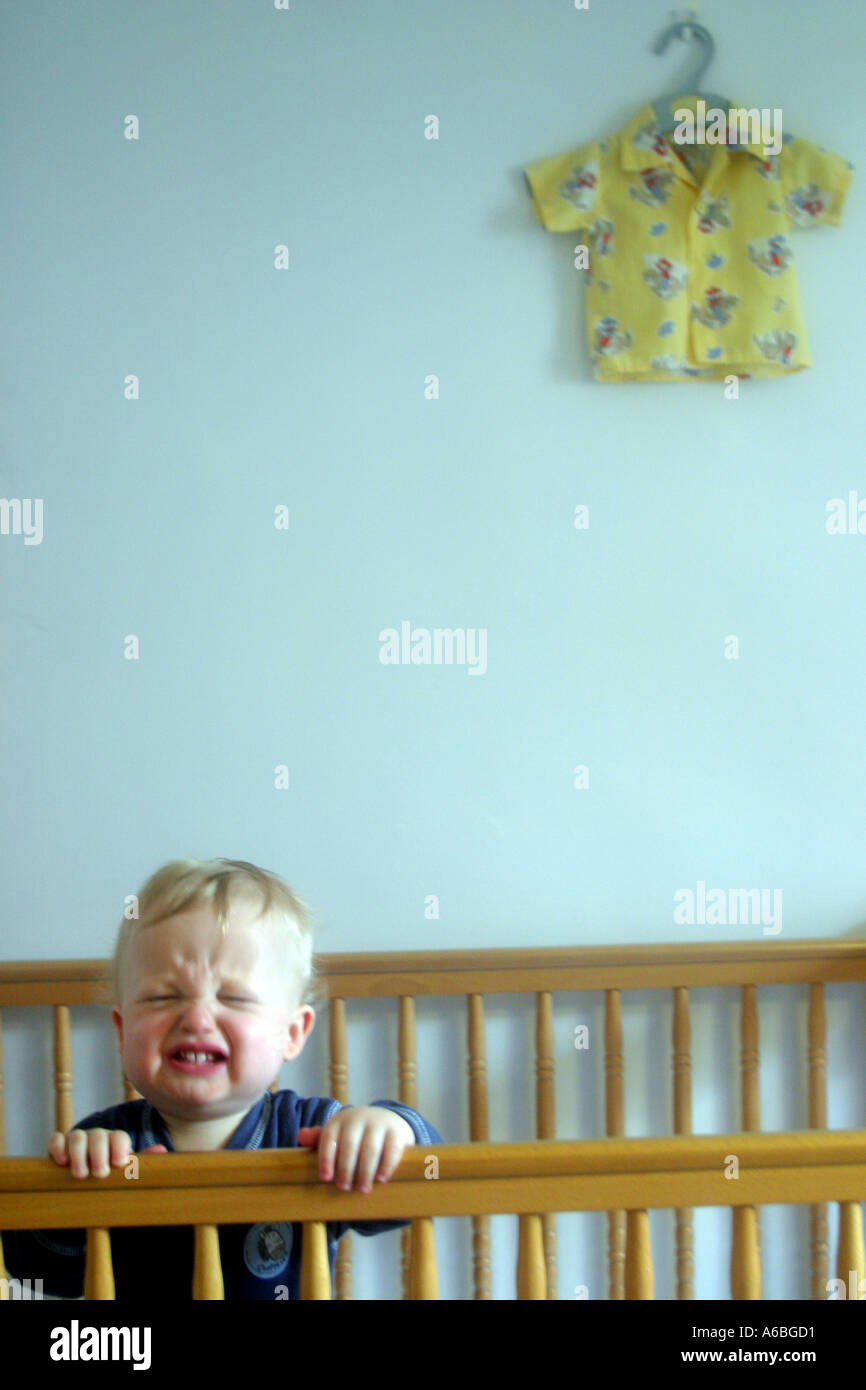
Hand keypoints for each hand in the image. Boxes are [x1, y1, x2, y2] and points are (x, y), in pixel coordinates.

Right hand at [48, 1128, 166, 1177]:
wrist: (87, 1180)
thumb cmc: (111, 1174)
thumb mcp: (126, 1171)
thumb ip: (142, 1161)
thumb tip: (161, 1150)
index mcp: (115, 1141)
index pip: (119, 1137)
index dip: (119, 1147)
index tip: (119, 1163)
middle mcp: (97, 1137)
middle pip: (98, 1136)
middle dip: (99, 1154)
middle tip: (100, 1173)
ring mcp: (77, 1140)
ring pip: (77, 1136)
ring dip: (78, 1154)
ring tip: (80, 1174)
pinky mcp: (59, 1146)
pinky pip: (56, 1140)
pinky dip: (58, 1148)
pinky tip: (61, 1162)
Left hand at [297, 1107, 414, 1193]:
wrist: (388, 1120)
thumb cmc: (356, 1133)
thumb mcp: (338, 1133)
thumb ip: (319, 1137)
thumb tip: (300, 1136)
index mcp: (340, 1120)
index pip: (328, 1138)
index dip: (326, 1158)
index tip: (326, 1178)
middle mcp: (358, 1118)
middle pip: (349, 1145)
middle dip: (345, 1169)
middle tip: (344, 1188)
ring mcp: (379, 1123)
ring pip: (370, 1149)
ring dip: (365, 1172)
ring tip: (362, 1189)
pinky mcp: (397, 1131)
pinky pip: (391, 1150)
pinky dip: (386, 1166)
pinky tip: (381, 1179)